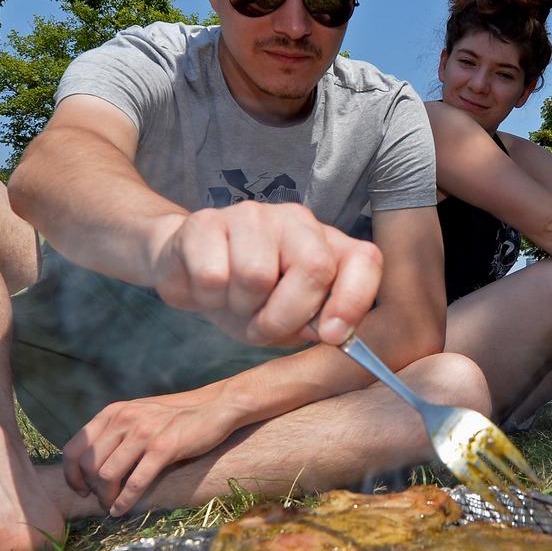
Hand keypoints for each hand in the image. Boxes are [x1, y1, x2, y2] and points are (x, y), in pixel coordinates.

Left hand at [62, 390, 235, 515]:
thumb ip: (115, 431)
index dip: (71, 475)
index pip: (75, 448)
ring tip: (111, 507)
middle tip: (100, 501)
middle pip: (88, 465)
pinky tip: (122, 510)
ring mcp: (144, 433)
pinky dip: (125, 501)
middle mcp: (124, 420)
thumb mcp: (138, 415)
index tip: (81, 489)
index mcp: (113, 413)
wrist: (214, 408)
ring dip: (106, 498)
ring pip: (107, 475)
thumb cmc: (175, 416)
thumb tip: (92, 464)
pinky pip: (135, 482)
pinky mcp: (164, 448)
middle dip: (90, 490)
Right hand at [146, 201, 382, 345]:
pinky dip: (207, 298)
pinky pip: (213, 276)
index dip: (353, 300)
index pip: (364, 260)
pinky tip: (206, 289)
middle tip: (260, 325)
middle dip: (286, 316)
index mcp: (326, 244)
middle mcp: (296, 221)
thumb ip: (315, 324)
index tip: (332, 335)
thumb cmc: (247, 299)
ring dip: (241, 307)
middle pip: (314, 268)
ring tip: (232, 300)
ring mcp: (251, 215)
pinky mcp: (206, 222)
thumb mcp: (289, 320)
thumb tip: (333, 331)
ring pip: (257, 274)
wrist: (187, 273)